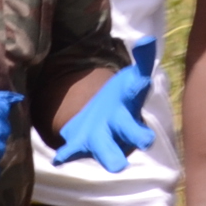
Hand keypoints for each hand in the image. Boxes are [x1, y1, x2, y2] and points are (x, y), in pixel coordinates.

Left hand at [52, 40, 157, 172]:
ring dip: (106, 155)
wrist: (104, 121)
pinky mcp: (80, 144)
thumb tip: (148, 39)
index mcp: (131, 110)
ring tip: (115, 166)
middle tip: (144, 143)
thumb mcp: (132, 81)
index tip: (146, 115)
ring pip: (104, 148)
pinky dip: (66, 156)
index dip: (140, 109)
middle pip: (129, 132)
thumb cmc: (121, 101)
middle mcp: (119, 127)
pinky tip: (57, 160)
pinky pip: (72, 151)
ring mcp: (100, 138)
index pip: (138, 106)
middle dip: (136, 137)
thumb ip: (142, 62)